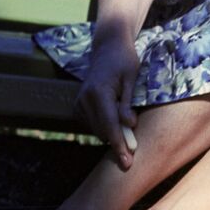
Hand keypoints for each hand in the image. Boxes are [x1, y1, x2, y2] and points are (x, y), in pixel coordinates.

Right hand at [76, 32, 140, 168]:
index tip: (127, 161)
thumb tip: (129, 125)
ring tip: (128, 140)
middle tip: (131, 156)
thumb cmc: (125, 60)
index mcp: (99, 92)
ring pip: (96, 130)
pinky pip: (92, 124)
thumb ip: (127, 103)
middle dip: (117, 144)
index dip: (119, 144)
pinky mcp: (78, 106)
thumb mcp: (132, 78)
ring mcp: (79, 103)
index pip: (110, 125)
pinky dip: (104, 128)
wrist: (108, 48)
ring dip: (111, 136)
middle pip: (102, 131)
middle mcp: (85, 100)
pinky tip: (116, 127)